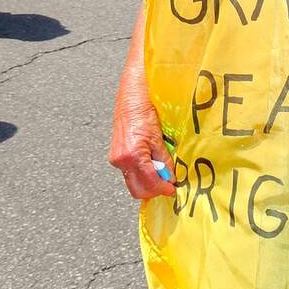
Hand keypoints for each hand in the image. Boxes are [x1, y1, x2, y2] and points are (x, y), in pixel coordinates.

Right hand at [108, 84, 174, 199]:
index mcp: (132, 156)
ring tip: (161, 171)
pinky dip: (141, 174)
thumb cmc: (144, 112)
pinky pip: (129, 173)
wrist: (131, 98)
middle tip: (167, 184)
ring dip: (148, 182)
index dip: (163, 189)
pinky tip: (151, 165)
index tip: (172, 189)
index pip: (149, 183)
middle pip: (138, 190)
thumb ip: (164, 160)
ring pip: (133, 182)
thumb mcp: (159, 137)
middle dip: (154, 190)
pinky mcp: (116, 156)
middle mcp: (121, 160)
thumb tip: (170, 176)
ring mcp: (116, 159)